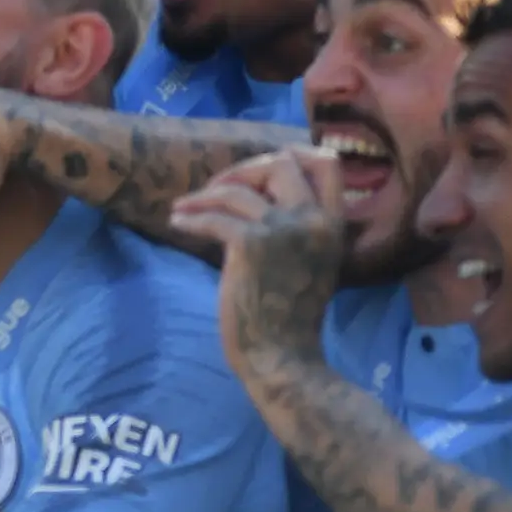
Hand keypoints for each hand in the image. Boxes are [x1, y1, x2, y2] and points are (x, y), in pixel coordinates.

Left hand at [171, 150, 347, 372]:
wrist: (282, 357)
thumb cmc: (288, 315)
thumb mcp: (310, 260)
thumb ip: (296, 224)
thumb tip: (255, 189)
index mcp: (333, 224)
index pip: (327, 163)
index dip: (293, 154)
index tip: (261, 169)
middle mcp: (313, 221)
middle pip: (280, 162)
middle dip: (242, 169)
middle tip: (217, 190)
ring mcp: (283, 230)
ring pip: (237, 187)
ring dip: (204, 195)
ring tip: (185, 208)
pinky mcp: (251, 245)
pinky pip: (212, 215)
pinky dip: (190, 217)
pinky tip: (177, 222)